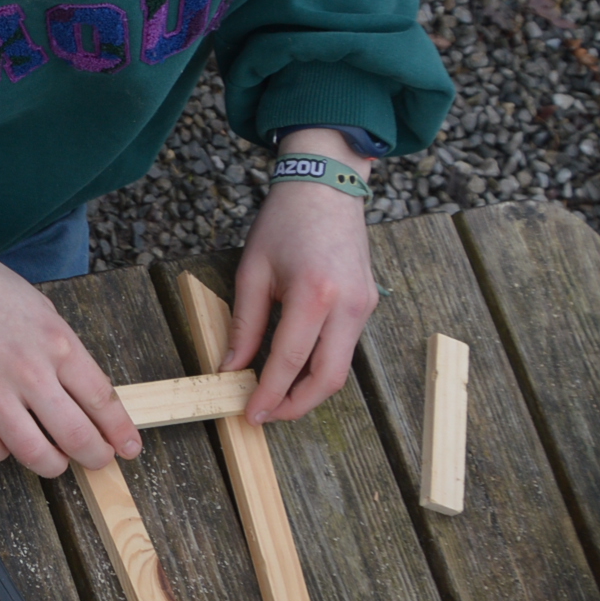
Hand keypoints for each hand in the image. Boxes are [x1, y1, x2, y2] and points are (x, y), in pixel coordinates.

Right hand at [0, 229, 138, 475]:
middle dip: (95, 457)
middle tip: (97, 461)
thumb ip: (64, 352)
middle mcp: (29, 371)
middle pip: (77, 436)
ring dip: (52, 465)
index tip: (129, 447)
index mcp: (57, 343)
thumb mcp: (41, 309)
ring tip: (55, 461)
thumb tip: (86, 396)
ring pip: (35, 454)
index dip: (120, 432)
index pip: (102, 401)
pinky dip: (4, 452)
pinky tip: (6, 440)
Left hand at [228, 134, 377, 423]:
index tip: (250, 413)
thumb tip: (231, 368)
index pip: (289, 361)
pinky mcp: (368, 305)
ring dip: (310, 389)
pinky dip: (321, 366)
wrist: (326, 186)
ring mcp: (364, 306)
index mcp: (314, 294)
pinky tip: (295, 368)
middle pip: (327, 378)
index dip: (269, 394)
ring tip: (276, 396)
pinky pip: (346, 348)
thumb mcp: (252, 270)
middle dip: (296, 405)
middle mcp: (347, 305)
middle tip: (266, 414)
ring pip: (341, 368)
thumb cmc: (285, 222)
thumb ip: (244, 324)